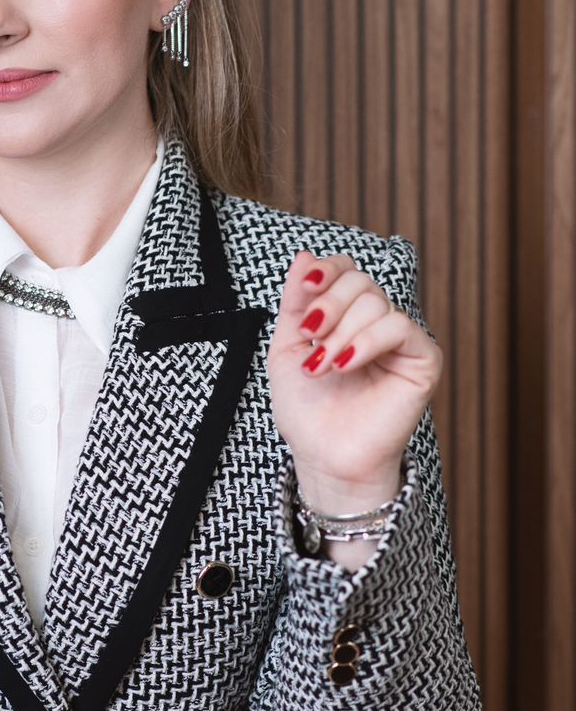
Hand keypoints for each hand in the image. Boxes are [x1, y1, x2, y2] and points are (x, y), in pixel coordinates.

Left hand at [267, 249, 442, 504]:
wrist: (322, 455)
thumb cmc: (307, 409)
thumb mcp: (288, 346)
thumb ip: (296, 301)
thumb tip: (304, 255)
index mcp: (347, 317)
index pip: (347, 270)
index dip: (326, 272)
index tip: (303, 290)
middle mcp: (377, 324)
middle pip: (360, 281)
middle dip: (328, 305)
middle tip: (310, 338)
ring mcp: (401, 341)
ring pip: (376, 303)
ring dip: (340, 333)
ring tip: (322, 366)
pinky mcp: (422, 360)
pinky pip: (399, 327)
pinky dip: (366, 341)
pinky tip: (344, 365)